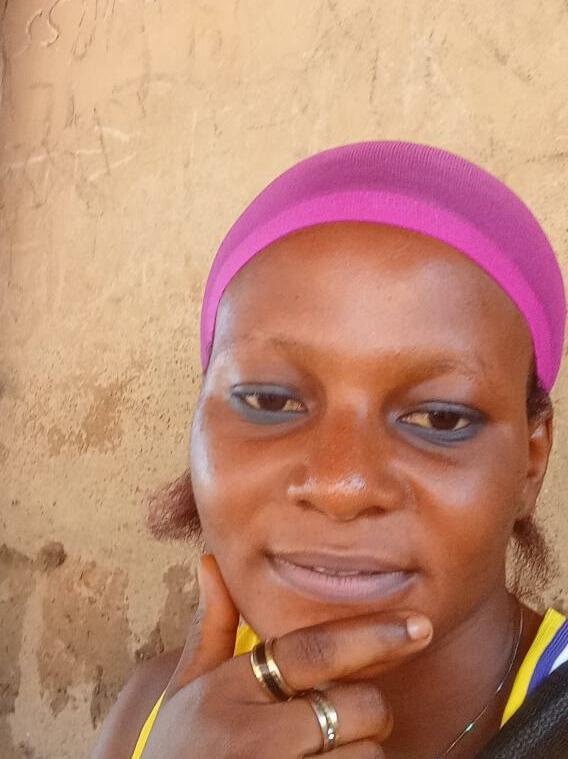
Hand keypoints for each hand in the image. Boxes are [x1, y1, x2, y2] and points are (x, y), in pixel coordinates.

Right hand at [141, 554, 432, 757]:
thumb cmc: (178, 755)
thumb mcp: (183, 692)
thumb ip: (209, 630)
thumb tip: (210, 562)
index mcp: (228, 690)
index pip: (312, 651)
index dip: (371, 636)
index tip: (417, 626)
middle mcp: (252, 737)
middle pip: (355, 707)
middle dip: (368, 711)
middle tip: (349, 717)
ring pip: (365, 757)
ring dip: (361, 755)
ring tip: (325, 756)